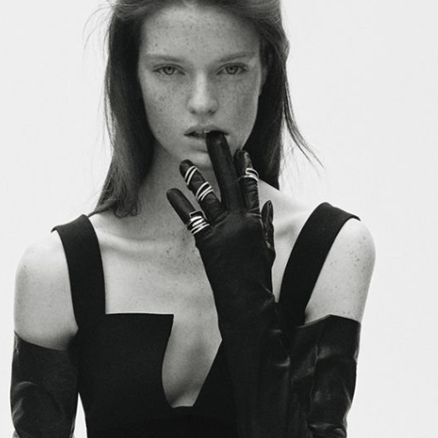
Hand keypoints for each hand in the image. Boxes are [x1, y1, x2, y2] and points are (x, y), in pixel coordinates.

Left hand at [166, 132, 274, 308]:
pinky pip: (192, 218)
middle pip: (230, 181)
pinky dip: (180, 204)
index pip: (250, 186)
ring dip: (194, 178)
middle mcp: (240, 220)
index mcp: (255, 221)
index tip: (241, 151)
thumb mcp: (267, 250)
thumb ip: (266, 227)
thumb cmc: (258, 279)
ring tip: (183, 163)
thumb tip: (267, 208)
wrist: (248, 301)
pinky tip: (171, 192)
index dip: (245, 167)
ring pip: (208, 196)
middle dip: (222, 157)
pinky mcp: (208, 241)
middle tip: (214, 136)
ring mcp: (224, 229)